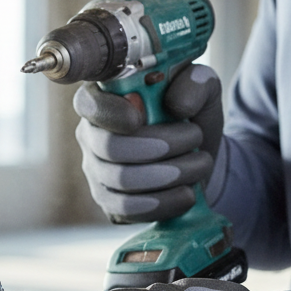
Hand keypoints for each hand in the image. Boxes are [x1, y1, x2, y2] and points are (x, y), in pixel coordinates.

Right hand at [74, 64, 222, 223]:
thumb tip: (176, 104)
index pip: (88, 103)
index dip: (111, 112)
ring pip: (121, 179)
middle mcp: (92, 134)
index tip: (141, 117)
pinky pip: (126, 208)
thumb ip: (195, 82)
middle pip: (108, 146)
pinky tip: (187, 193)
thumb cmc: (192, 115)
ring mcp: (96, 170)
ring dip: (169, 173)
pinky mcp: (109, 201)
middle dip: (157, 145)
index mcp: (104, 98)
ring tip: (201, 164)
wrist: (199, 157)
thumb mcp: (202, 88)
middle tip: (194, 138)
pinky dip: (163, 202)